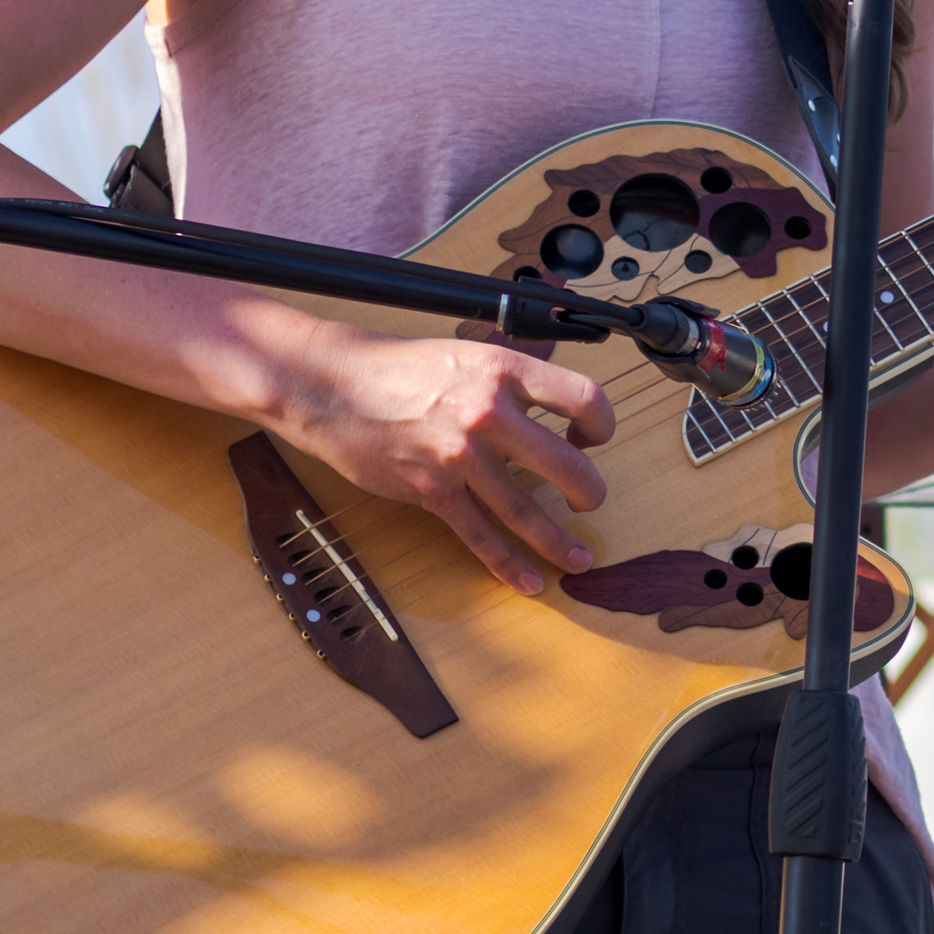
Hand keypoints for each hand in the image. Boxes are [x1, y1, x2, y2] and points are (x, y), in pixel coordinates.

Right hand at [271, 326, 614, 593]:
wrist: (332, 386)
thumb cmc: (399, 368)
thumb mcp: (467, 354)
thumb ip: (512, 379)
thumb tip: (552, 401)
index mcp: (503, 371)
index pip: (584, 398)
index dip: (601, 424)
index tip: (593, 438)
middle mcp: (488, 413)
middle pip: (567, 465)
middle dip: (590, 492)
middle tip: (591, 501)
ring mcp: (460, 457)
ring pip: (526, 511)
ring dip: (558, 541)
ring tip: (579, 558)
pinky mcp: (432, 491)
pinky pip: (479, 535)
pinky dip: (508, 563)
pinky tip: (529, 580)